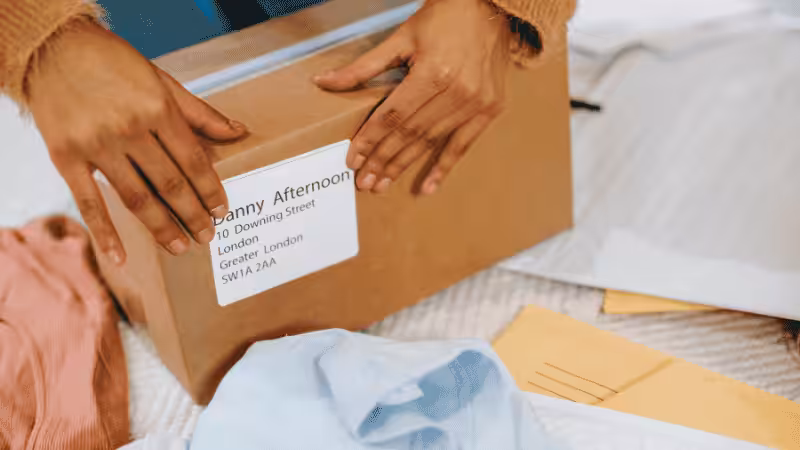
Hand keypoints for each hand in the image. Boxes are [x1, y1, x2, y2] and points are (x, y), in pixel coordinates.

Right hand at [27, 19, 246, 263]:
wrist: (53, 49)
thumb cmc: (114, 62)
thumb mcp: (163, 80)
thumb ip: (200, 112)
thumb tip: (239, 132)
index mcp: (158, 110)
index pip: (194, 161)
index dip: (210, 190)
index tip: (222, 211)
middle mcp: (130, 130)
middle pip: (170, 184)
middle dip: (192, 214)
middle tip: (207, 236)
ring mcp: (97, 146)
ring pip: (137, 198)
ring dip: (161, 227)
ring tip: (180, 247)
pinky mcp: (66, 158)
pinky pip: (90, 203)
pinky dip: (105, 234)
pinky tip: (121, 258)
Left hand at [314, 0, 511, 194]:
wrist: (491, 7)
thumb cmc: (444, 17)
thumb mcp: (401, 37)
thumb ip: (364, 66)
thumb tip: (324, 82)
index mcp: (432, 73)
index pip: (392, 116)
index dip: (370, 140)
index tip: (353, 160)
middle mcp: (456, 92)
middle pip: (410, 134)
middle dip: (383, 160)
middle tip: (364, 182)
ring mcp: (475, 103)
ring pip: (431, 142)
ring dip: (405, 165)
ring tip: (383, 184)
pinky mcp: (490, 109)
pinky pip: (463, 145)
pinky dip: (445, 167)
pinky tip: (427, 187)